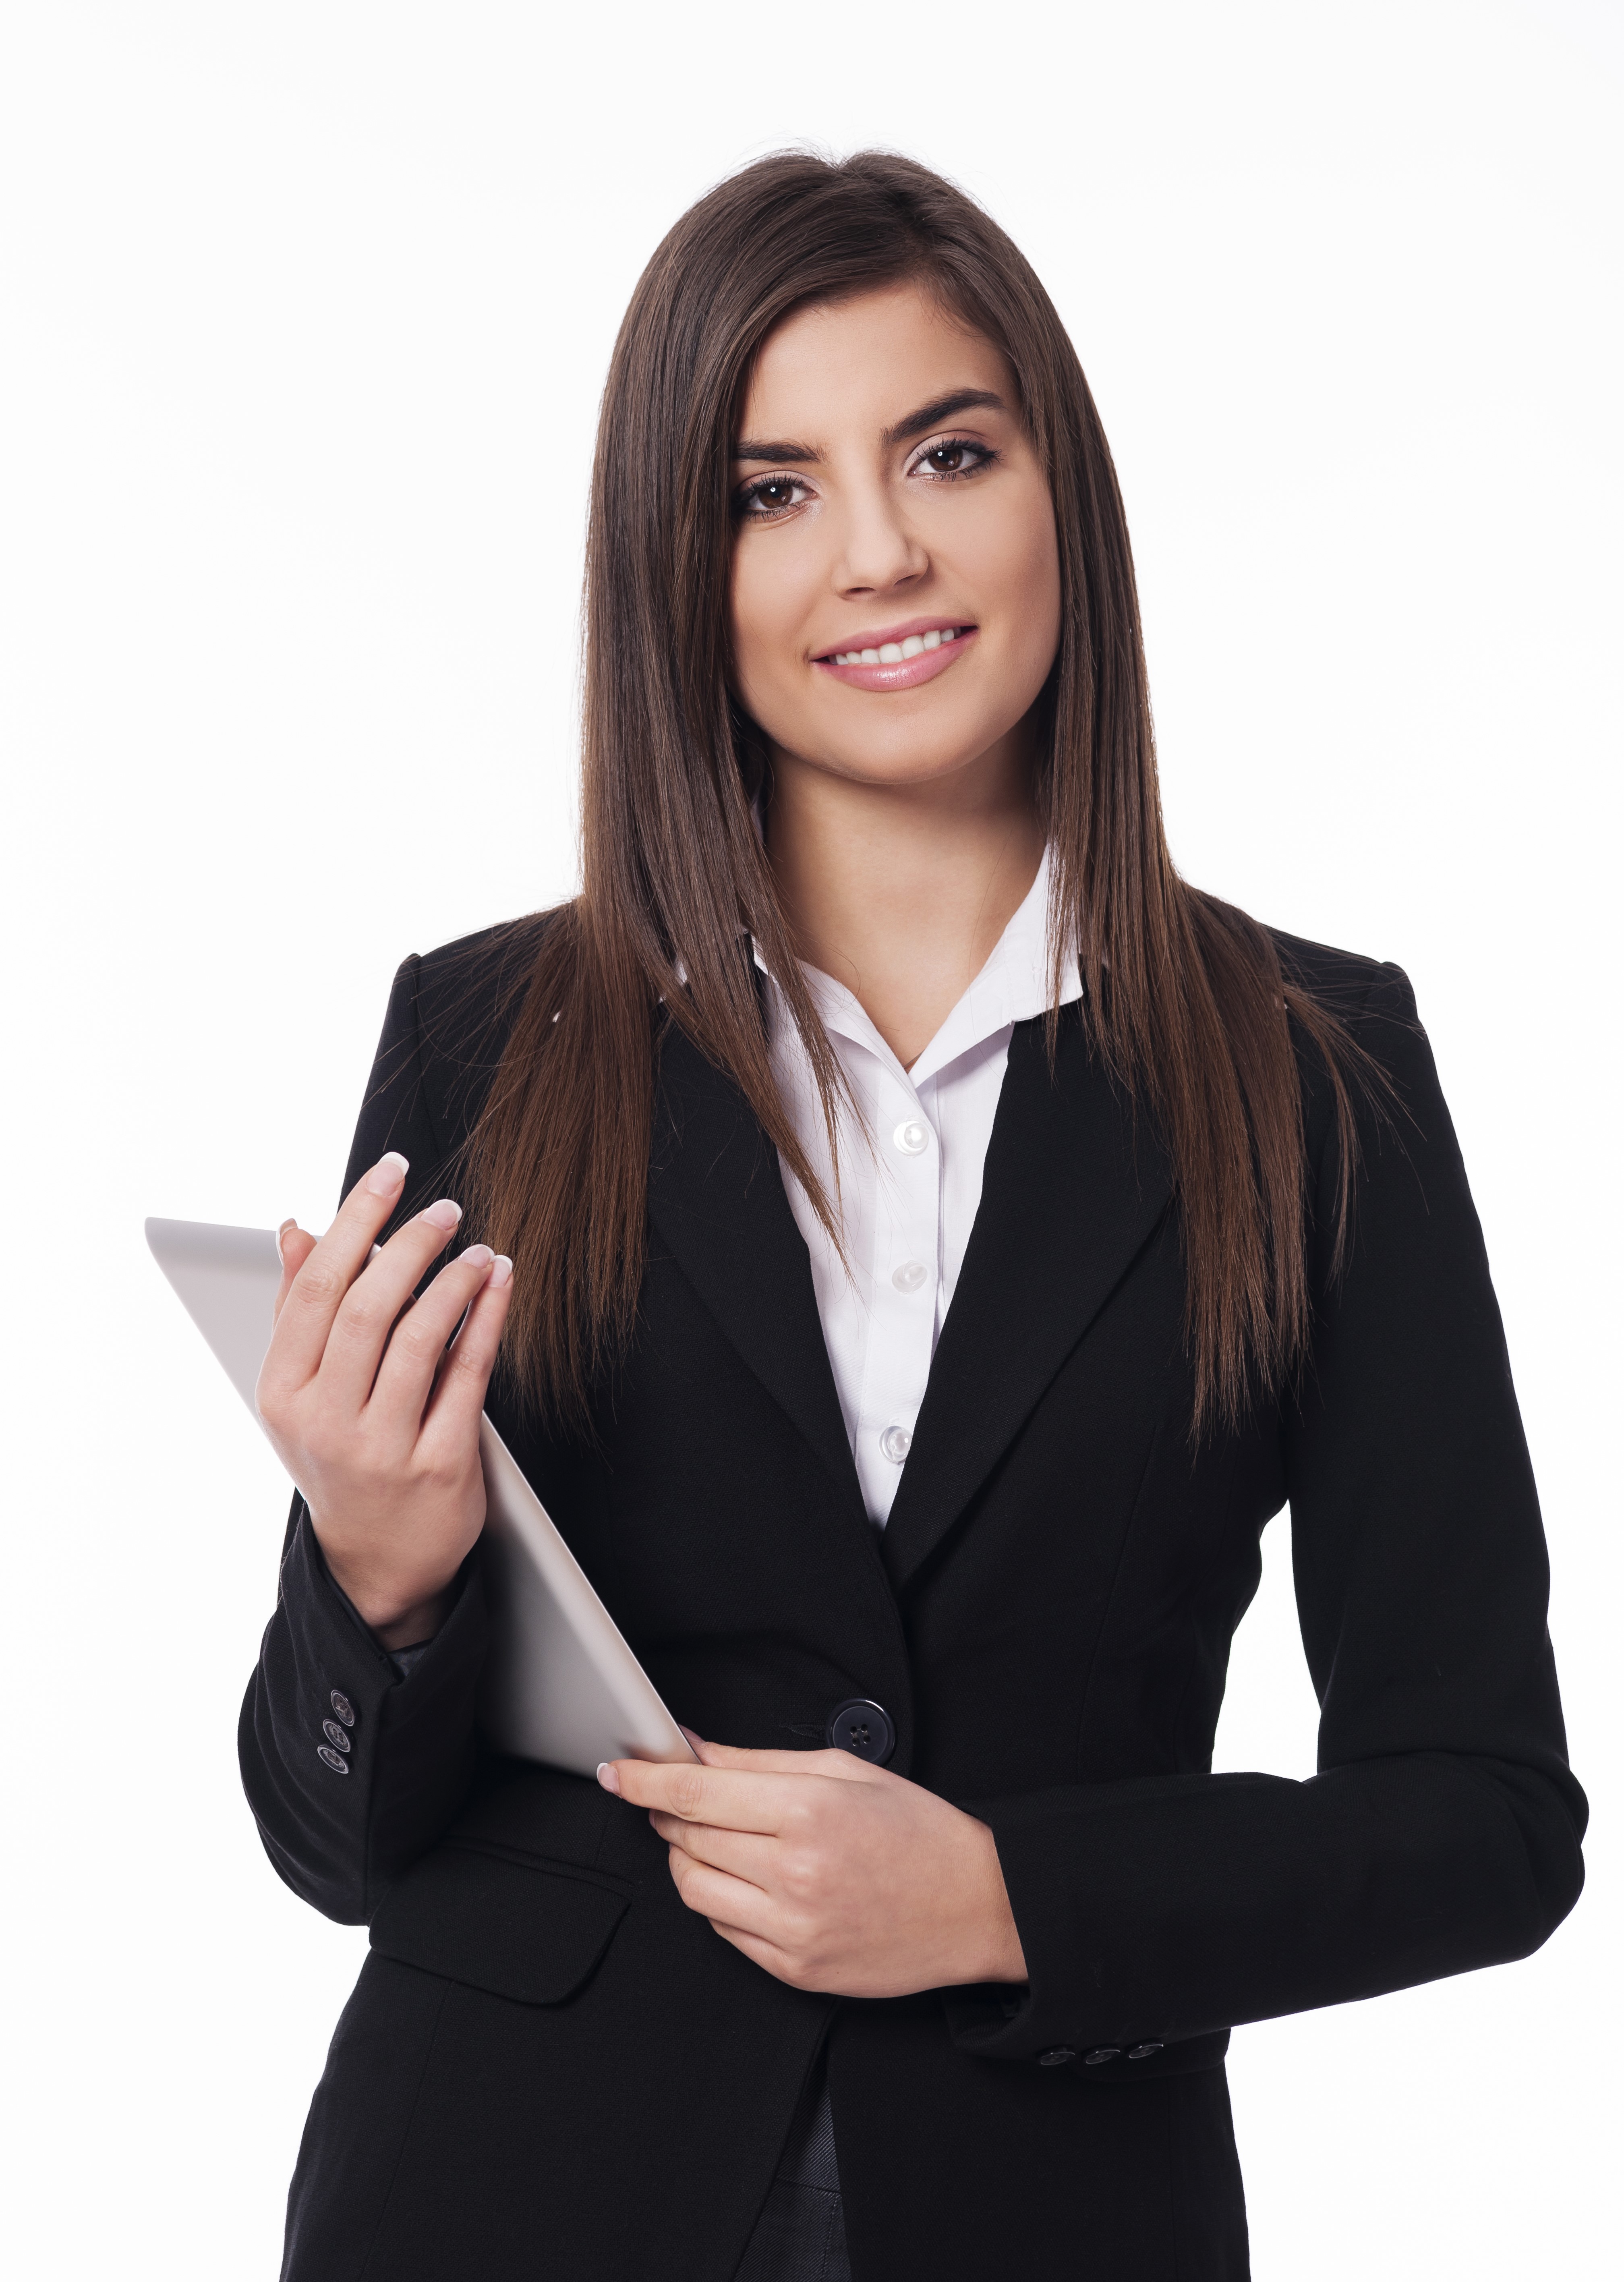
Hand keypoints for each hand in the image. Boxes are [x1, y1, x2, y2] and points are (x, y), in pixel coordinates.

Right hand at [257, 1151, 513, 1648]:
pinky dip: (487, 1319)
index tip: (392, 1172)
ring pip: (420, 1338)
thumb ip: (301, 1309)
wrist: (376, 1563)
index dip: (355, 1219)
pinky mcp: (438, 1466)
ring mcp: (382, 1447)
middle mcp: (325, 1420)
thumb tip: (297, 1229)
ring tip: (476, 1248)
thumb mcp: (304, 1392)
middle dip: (410, 1244)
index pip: (317, 1288)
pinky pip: (469, 1375)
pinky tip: (500, 1284)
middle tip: (445, 1208)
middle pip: (368, 1307)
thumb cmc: (342, 1455)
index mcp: (284, 1392)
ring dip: (454, 1280)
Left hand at [599, 1737, 1026, 1999]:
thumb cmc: (917, 1830)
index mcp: (808, 1813)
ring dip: (689, 1858)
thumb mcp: (843, 1772)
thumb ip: (758, 1764)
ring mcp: (793, 1930)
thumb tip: (693, 1750)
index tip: (616, 1772)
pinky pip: (725, 1931)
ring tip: (718, 1839)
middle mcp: (794, 1874)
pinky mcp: (795, 1970)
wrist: (975, 1905)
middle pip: (688, 1839)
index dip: (645, 1781)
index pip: (695, 1795)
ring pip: (695, 1889)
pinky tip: (750, 1879)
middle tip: (677, 1798)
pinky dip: (722, 1900)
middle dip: (669, 1814)